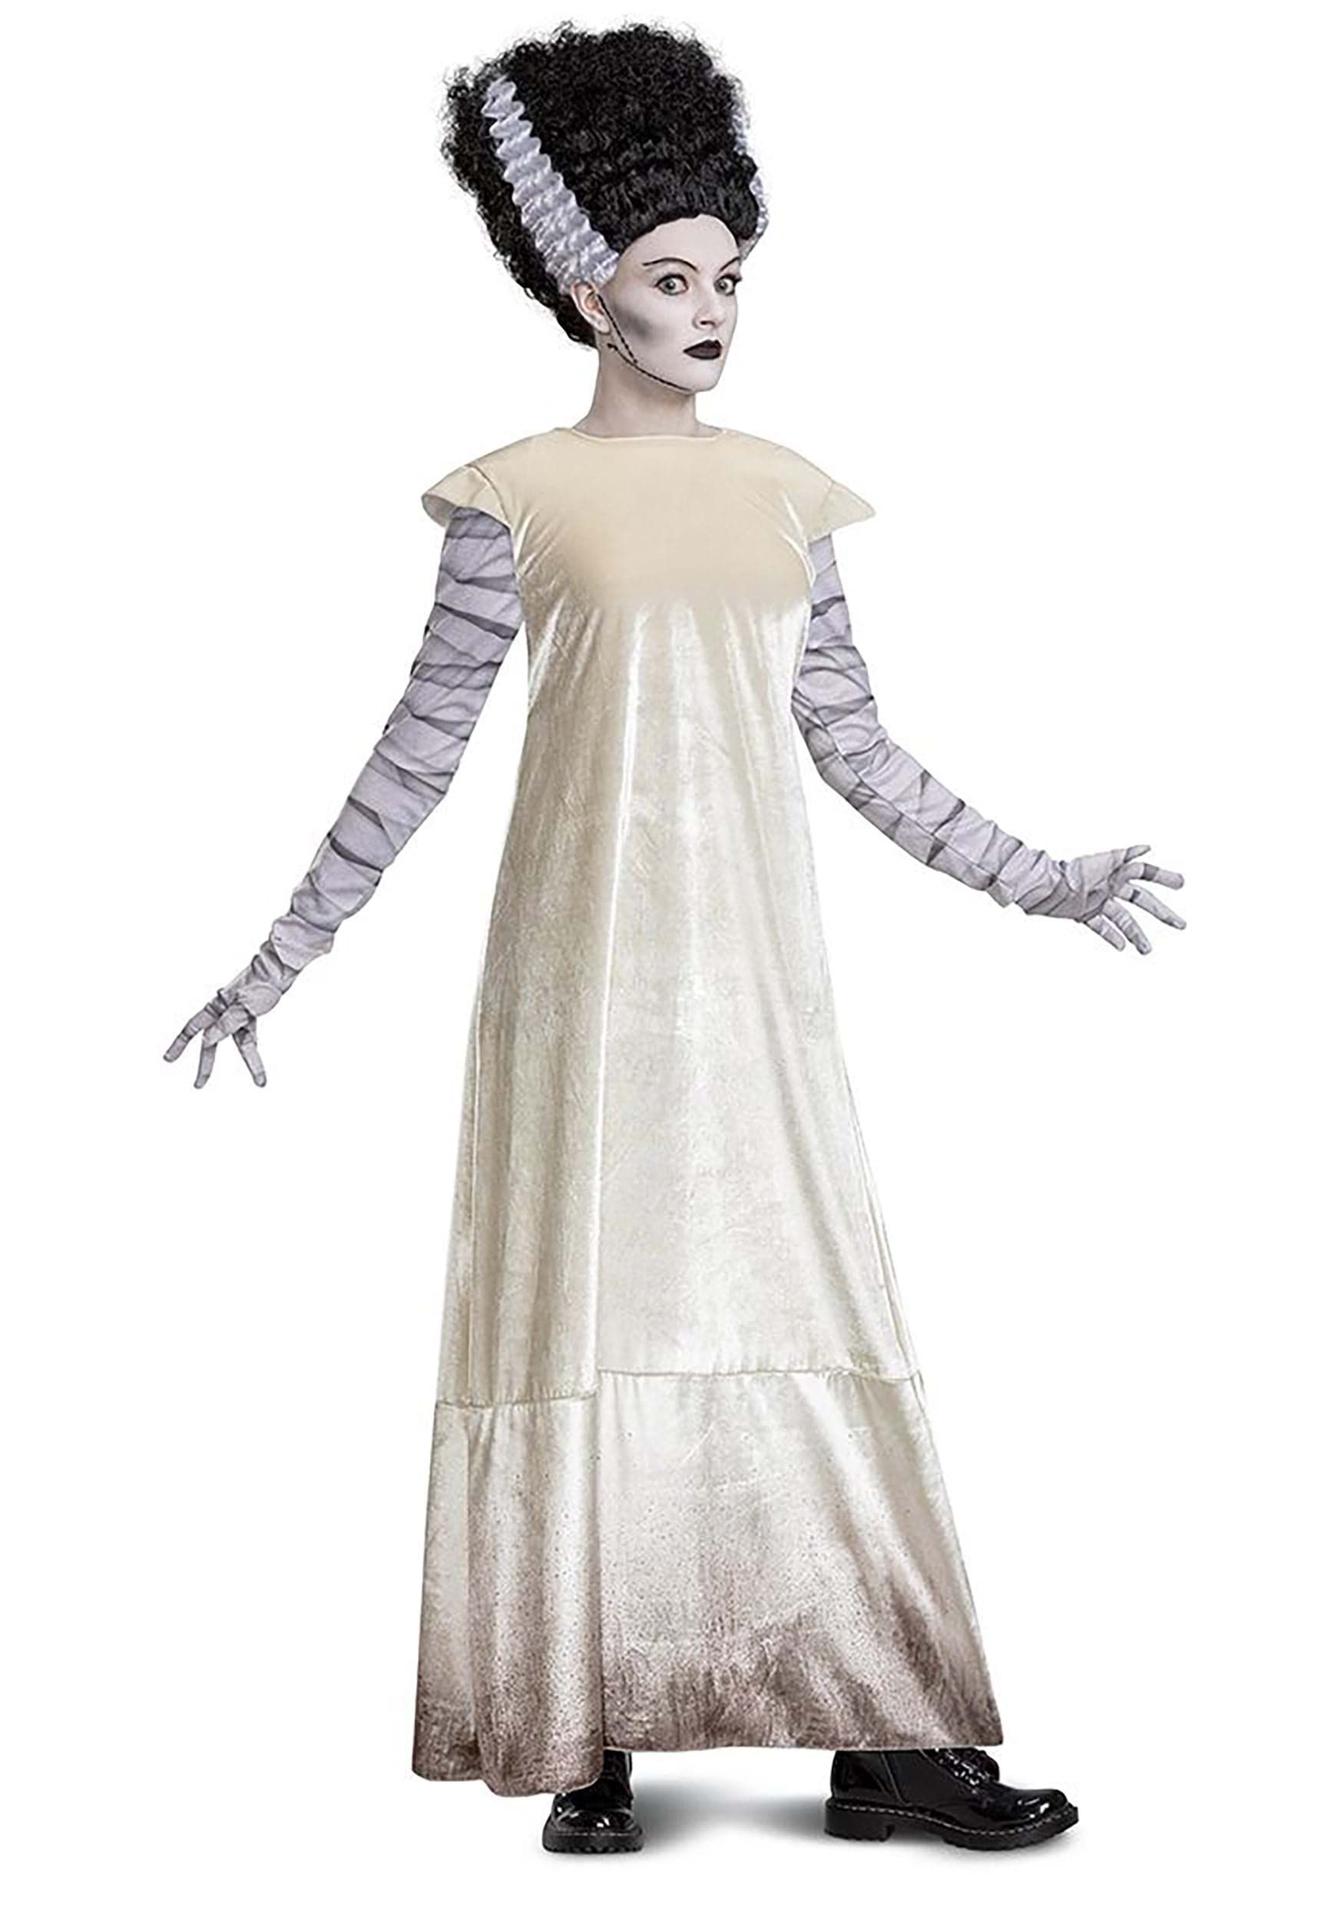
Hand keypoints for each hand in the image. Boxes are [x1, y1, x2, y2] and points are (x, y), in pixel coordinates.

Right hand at [163, 989, 268, 1087]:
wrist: (280, 967)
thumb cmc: (261, 984)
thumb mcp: (244, 1008)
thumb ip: (226, 1025)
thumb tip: (206, 1041)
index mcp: (216, 1006)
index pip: (192, 1028)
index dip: (179, 1045)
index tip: (168, 1059)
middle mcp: (224, 1011)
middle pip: (211, 1042)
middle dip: (206, 1065)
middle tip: (198, 1085)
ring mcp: (239, 1013)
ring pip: (238, 1043)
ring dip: (248, 1062)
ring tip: (258, 1081)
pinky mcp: (252, 1014)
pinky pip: (251, 1037)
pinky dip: (255, 1050)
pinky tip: (260, 1065)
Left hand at [1020, 843, 1185, 953]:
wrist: (1046, 887)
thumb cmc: (1073, 871)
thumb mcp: (1103, 861)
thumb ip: (1125, 854)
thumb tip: (1148, 847)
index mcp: (1116, 871)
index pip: (1146, 873)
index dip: (1163, 877)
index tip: (1181, 884)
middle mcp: (1110, 886)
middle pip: (1142, 901)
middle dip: (1162, 912)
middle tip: (1181, 924)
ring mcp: (1098, 901)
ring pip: (1124, 919)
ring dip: (1136, 934)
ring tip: (1147, 950)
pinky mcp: (1084, 913)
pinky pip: (1101, 927)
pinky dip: (1111, 936)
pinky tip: (1122, 947)